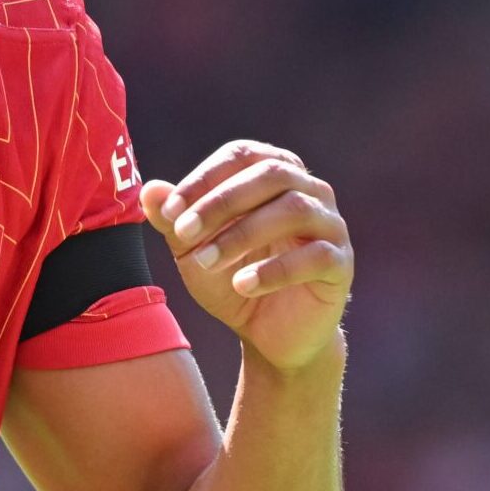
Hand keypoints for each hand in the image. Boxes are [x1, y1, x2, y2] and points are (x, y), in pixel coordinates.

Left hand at [140, 140, 352, 373]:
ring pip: (294, 209)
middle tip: (184, 233)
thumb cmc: (230, 278)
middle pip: (270, 174)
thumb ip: (172, 220)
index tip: (169, 212)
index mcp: (273, 172)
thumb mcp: (193, 250)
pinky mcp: (341, 264)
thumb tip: (149, 190)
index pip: (241, 155)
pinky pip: (315, 256)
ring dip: (243, 234)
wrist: (269, 335)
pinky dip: (275, 270)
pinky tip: (243, 284)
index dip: (204, 179)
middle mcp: (309, 189)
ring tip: (206, 262)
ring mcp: (330, 224)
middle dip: (221, 202)